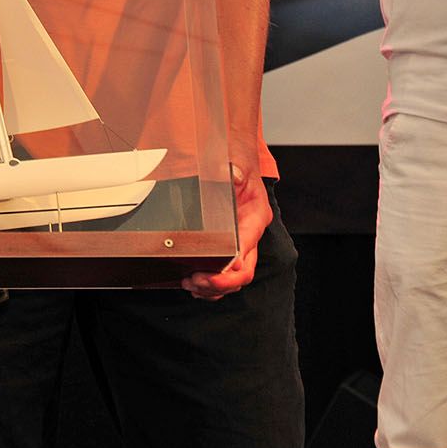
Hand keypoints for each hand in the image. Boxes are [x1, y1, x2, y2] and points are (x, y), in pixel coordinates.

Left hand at [181, 165, 268, 300]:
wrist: (234, 160)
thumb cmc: (237, 164)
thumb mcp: (237, 163)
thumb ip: (236, 170)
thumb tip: (233, 174)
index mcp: (255, 217)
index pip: (248, 248)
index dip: (233, 266)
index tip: (216, 272)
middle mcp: (249, 234)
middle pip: (243, 271)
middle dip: (220, 282)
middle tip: (195, 281)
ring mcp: (239, 243)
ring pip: (233, 277)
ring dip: (213, 287)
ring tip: (191, 285)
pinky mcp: (227, 246)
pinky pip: (224, 273)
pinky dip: (210, 284)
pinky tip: (194, 285)